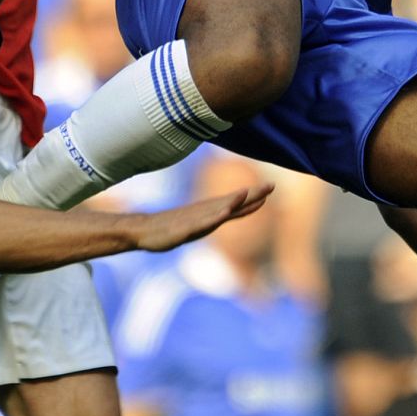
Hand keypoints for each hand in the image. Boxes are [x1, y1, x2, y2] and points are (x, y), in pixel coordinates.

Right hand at [126, 184, 273, 251]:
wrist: (144, 230)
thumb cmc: (168, 228)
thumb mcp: (194, 226)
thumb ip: (207, 221)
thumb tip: (220, 217)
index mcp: (209, 213)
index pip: (237, 204)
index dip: (254, 197)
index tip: (270, 187)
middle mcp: (205, 213)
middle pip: (233, 203)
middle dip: (253, 195)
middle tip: (272, 185)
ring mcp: (196, 220)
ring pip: (219, 209)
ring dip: (234, 202)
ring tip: (248, 193)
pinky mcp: (185, 228)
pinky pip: (202, 222)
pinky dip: (214, 217)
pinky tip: (224, 213)